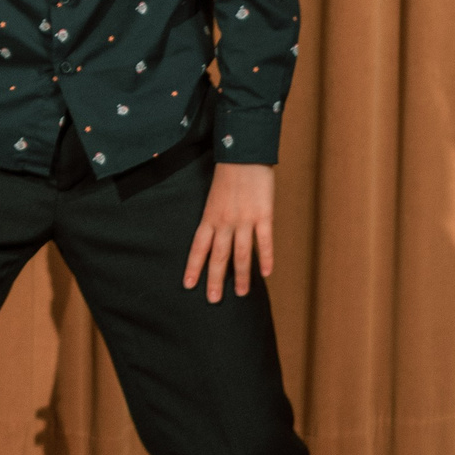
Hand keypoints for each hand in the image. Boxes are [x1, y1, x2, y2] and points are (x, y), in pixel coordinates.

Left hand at [184, 162, 274, 301]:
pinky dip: (266, 258)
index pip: (198, 248)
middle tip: (214, 300)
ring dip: (242, 275)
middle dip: (215, 279)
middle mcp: (224, 221)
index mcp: (209, 217)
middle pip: (218, 256)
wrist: (244, 155)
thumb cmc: (228, 175)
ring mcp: (244, 219)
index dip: (193, 267)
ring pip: (241, 253)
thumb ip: (214, 218)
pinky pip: (264, 241)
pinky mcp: (263, 215)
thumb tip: (215, 236)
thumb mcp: (213, 198)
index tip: (188, 285)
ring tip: (242, 294)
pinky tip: (266, 273)